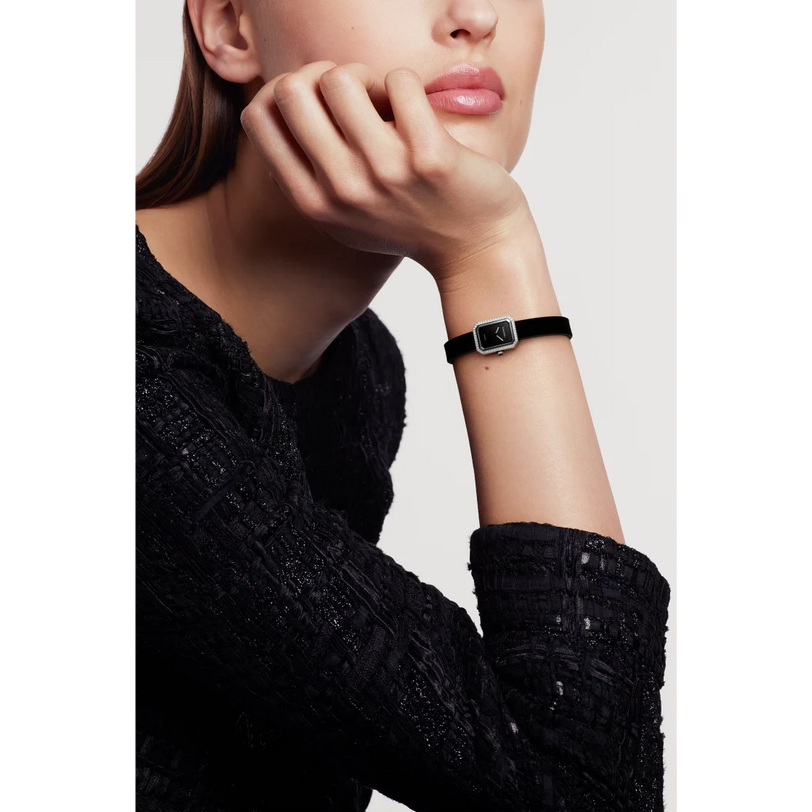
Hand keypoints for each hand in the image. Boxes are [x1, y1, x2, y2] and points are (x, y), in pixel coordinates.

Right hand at [239, 61, 530, 286]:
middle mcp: (340, 191)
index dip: (286, 92)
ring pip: (341, 78)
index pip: (258, 117)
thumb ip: (306, 174)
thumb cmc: (408, 222)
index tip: (320, 105)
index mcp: (312, 203)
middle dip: (324, 77)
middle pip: (292, 88)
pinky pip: (400, 81)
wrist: (475, 248)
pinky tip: (419, 115)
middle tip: (359, 99)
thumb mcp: (343, 216)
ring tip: (389, 106)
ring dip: (368, 78)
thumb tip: (277, 101)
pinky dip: (408, 87)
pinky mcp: (428, 157)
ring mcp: (383, 174)